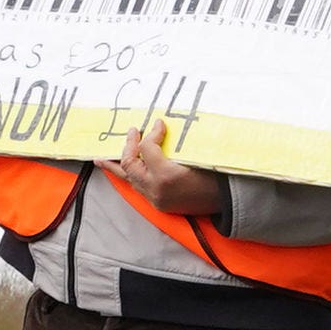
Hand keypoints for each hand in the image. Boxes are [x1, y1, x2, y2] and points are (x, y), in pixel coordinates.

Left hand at [102, 120, 226, 217]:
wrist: (227, 201)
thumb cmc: (217, 175)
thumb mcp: (197, 154)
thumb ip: (174, 143)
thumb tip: (160, 126)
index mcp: (166, 175)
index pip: (147, 148)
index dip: (151, 133)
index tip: (159, 124)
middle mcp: (156, 190)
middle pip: (130, 164)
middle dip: (128, 147)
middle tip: (132, 132)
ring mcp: (156, 199)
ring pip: (129, 179)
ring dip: (118, 165)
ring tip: (103, 158)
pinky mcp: (158, 205)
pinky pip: (138, 187)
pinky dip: (130, 176)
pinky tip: (124, 171)